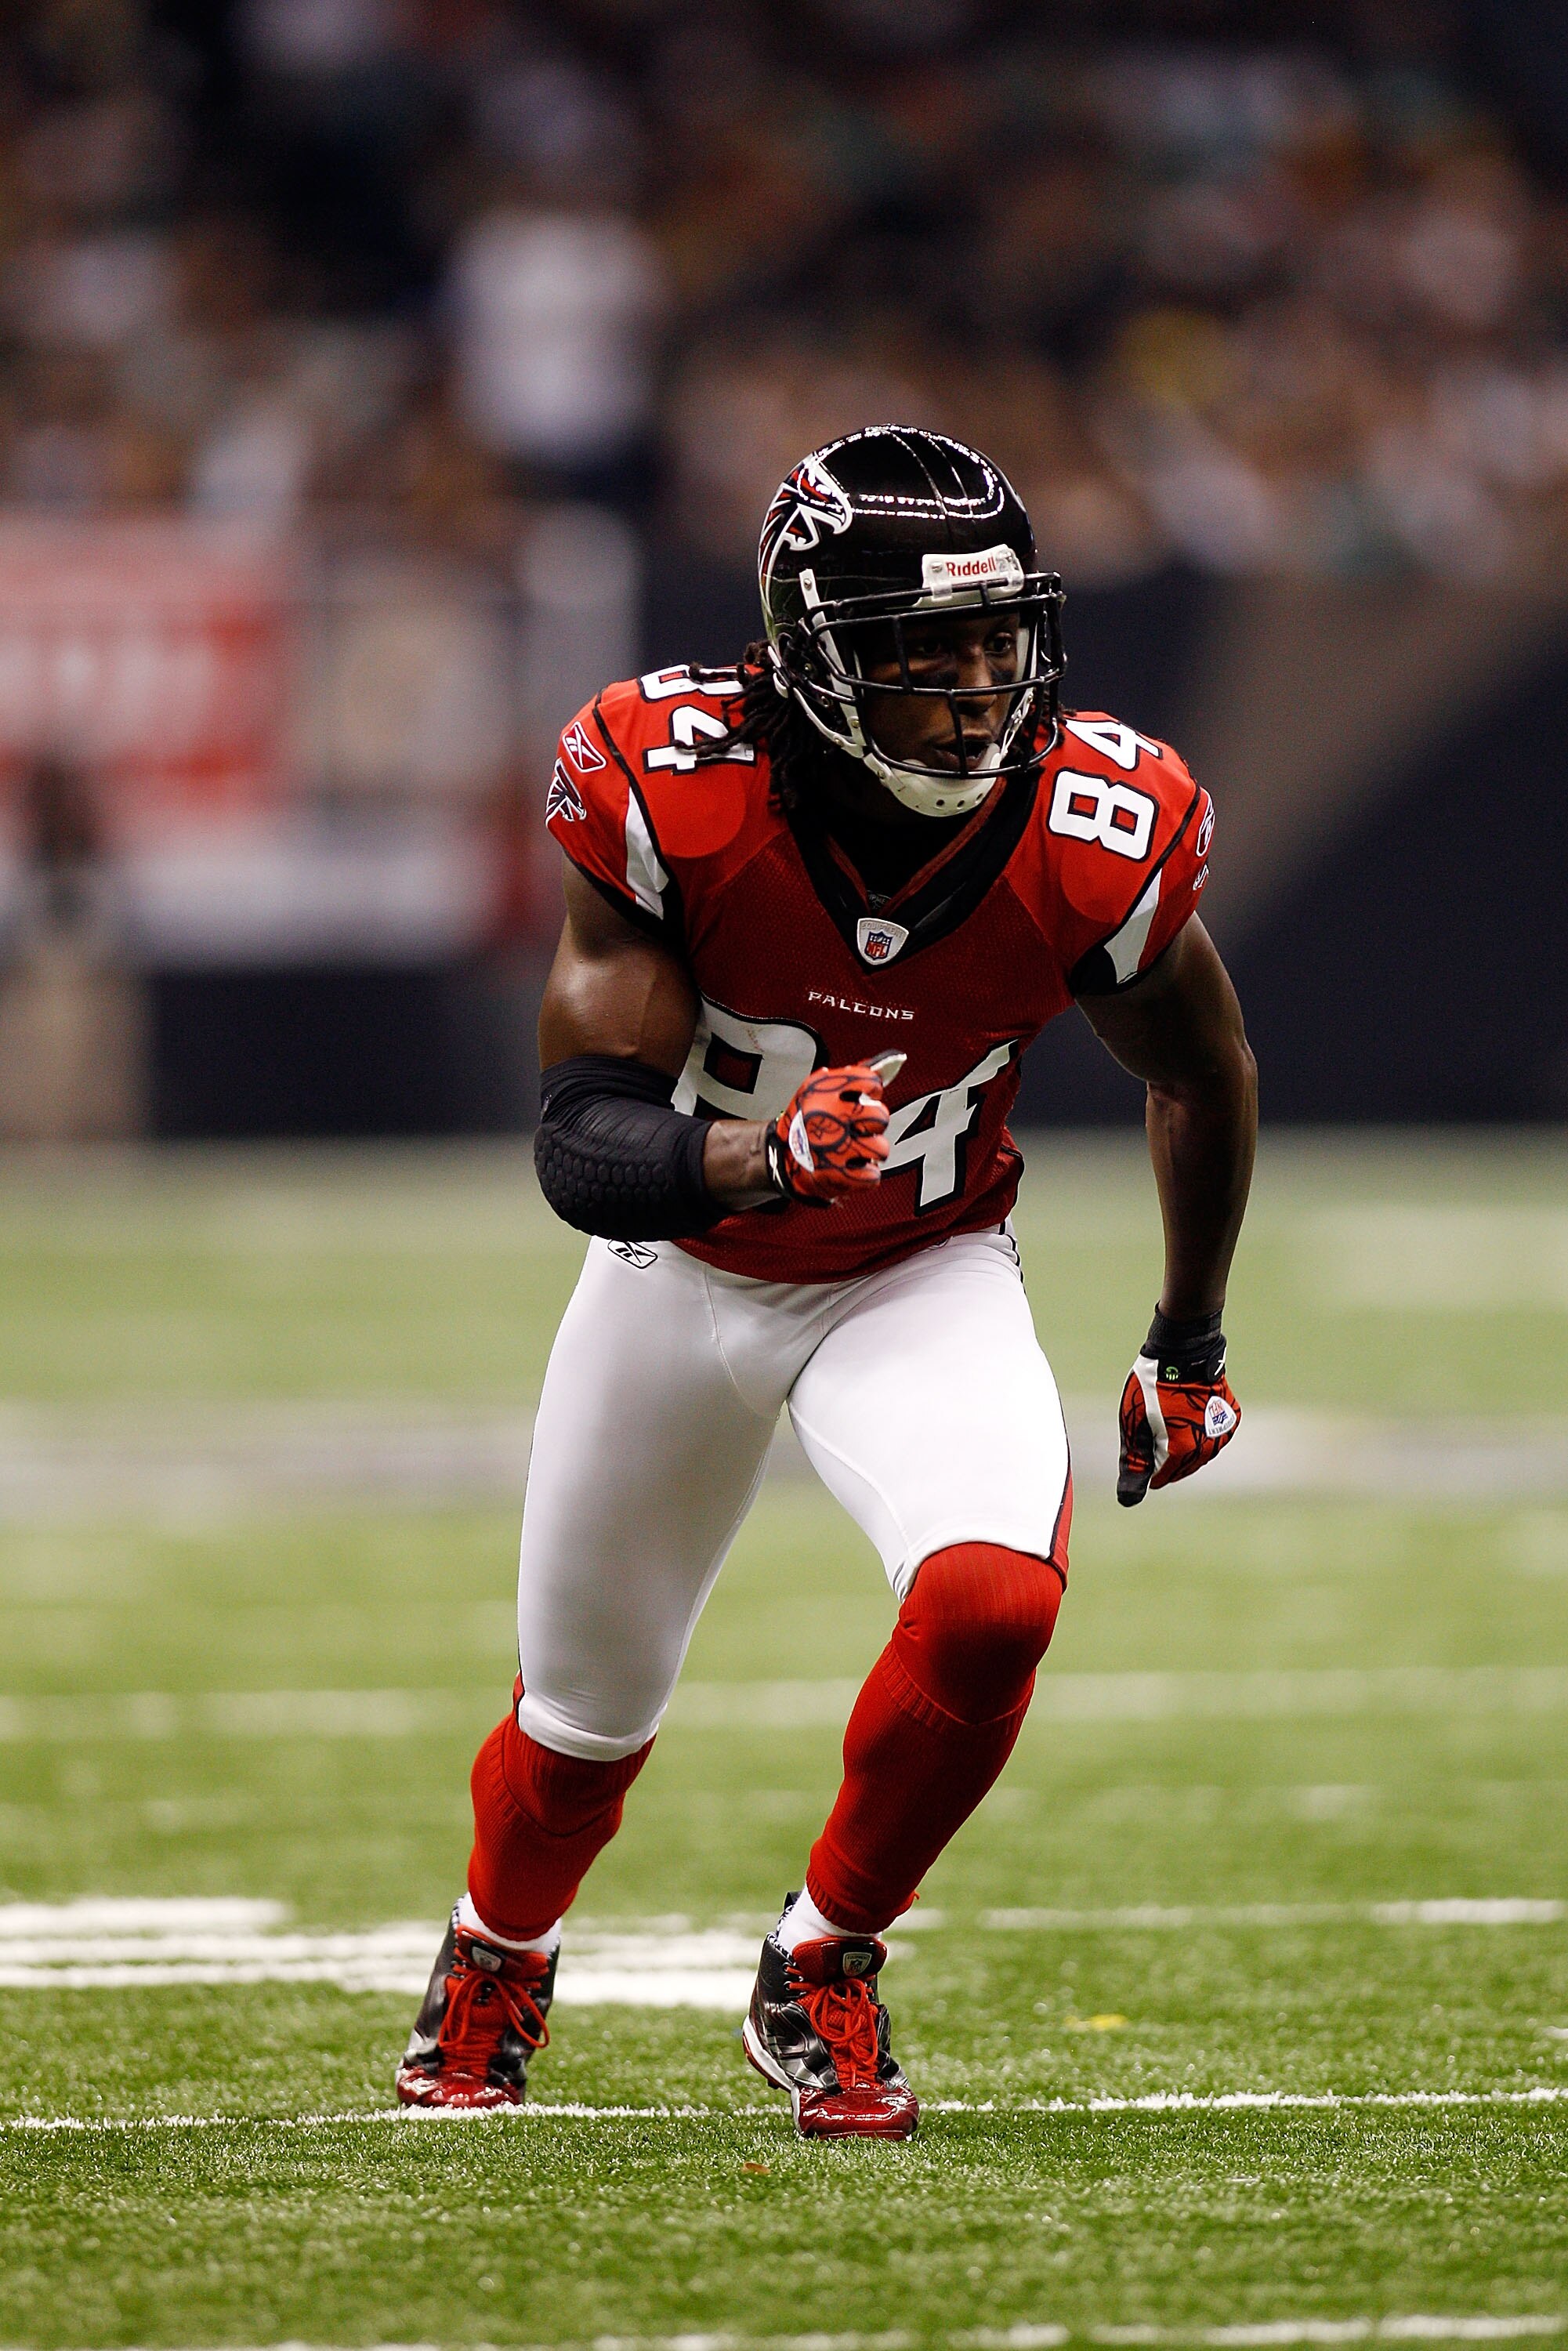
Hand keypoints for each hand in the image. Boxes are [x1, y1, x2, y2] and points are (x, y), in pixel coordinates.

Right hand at [764, 1061, 892, 1204]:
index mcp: (823, 1092)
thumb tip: (888, 1065)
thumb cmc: (807, 1121)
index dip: (873, 1088)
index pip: (870, 1080)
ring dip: (873, 1150)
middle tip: (862, 1126)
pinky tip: (853, 1167)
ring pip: (881, 1148)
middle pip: (881, 1116)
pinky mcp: (837, 1177)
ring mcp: (834, 1148)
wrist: (782, 1158)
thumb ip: (850, 1078)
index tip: (867, 1094)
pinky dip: (867, 1175)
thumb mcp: (818, 1090)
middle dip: (876, 1122)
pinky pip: (873, 1176)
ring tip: (857, 1149)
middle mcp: (828, 1117)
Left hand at [1117, 1311, 1239, 1504]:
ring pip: (1199, 1453)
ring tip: (1170, 1418)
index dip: (1146, 1465)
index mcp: (1182, 1451)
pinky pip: (1213, 1436)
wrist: (1183, 1350)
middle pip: (1181, 1467)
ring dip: (1184, 1445)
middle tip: (1153, 1425)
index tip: (1141, 1442)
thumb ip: (1133, 1466)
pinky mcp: (1231, 1418)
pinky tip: (1188, 1412)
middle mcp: (1208, 1448)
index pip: (1161, 1478)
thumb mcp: (1133, 1426)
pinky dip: (1200, 1431)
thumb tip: (1127, 1501)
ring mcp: (1222, 1433)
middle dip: (1165, 1454)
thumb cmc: (1151, 1387)